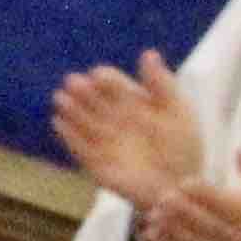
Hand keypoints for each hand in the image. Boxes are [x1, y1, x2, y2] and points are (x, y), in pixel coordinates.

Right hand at [50, 50, 203, 213]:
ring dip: (72, 110)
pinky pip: (78, 148)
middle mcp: (114, 119)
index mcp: (133, 103)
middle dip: (83, 91)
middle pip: (95, 101)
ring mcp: (103, 141)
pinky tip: (58, 122)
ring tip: (61, 98)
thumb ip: (162, 85)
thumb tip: (148, 53)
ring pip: (84, 122)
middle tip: (73, 82)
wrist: (180, 187)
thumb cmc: (182, 147)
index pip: (114, 85)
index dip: (106, 79)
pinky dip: (68, 136)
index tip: (99, 75)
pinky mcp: (95, 163)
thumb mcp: (178, 112)